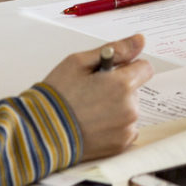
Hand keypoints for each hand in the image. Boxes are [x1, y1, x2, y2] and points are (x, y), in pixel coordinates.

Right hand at [38, 33, 152, 161]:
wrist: (40, 133)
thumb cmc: (57, 96)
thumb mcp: (79, 63)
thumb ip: (115, 50)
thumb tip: (139, 40)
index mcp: (121, 84)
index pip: (145, 68)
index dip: (128, 67)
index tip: (112, 73)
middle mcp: (129, 107)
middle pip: (135, 90)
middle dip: (119, 88)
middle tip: (92, 93)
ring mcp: (126, 128)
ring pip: (130, 110)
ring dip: (117, 108)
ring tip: (90, 111)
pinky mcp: (120, 145)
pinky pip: (126, 129)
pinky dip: (114, 126)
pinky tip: (94, 124)